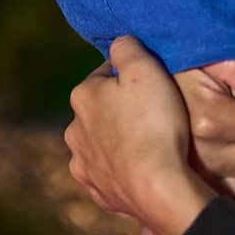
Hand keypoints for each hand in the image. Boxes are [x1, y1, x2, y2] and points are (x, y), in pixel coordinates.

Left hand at [65, 36, 212, 234]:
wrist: (160, 187)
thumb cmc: (154, 123)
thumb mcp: (145, 69)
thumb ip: (127, 47)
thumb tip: (119, 43)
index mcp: (82, 96)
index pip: (106, 74)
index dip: (131, 76)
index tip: (152, 86)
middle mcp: (74, 130)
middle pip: (102, 109)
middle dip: (122, 109)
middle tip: (154, 115)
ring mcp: (84, 164)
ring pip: (102, 142)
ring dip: (120, 140)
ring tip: (150, 144)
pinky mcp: (97, 191)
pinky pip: (110, 173)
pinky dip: (123, 169)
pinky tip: (143, 167)